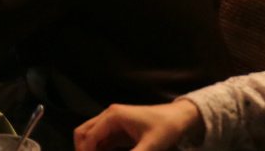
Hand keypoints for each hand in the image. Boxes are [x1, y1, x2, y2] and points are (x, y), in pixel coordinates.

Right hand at [74, 100, 202, 150]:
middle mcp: (108, 116)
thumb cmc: (166, 128)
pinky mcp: (119, 129)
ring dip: (91, 150)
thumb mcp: (152, 146)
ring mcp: (113, 122)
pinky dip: (99, 150)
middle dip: (82, 149)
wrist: (181, 118)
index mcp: (112, 116)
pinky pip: (102, 141)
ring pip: (91, 136)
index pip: (89, 136)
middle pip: (84, 132)